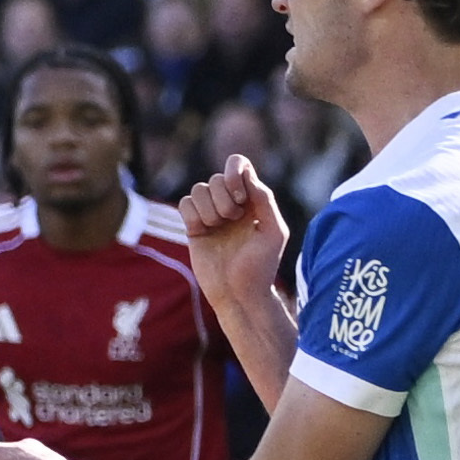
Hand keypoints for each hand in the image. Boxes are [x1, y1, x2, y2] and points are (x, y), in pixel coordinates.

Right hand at [177, 154, 290, 312]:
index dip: (234, 171)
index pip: (239, 165)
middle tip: (234, 219)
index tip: (239, 195)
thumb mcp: (274, 232)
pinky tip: (203, 232)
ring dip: (209, 209)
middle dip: (224, 198)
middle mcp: (231, 203)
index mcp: (252, 200)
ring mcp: (210, 215)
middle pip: (216, 178)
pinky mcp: (193, 227)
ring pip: (199, 189)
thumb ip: (264, 200)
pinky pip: (185, 204)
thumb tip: (247, 174)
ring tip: (219, 228)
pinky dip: (193, 215)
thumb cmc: (261, 266)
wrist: (238, 294)